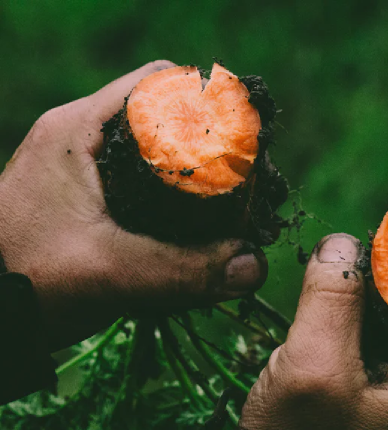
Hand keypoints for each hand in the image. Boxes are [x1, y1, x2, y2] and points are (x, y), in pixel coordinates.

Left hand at [0, 61, 266, 350]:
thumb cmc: (28, 283)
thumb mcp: (106, 272)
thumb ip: (181, 270)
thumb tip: (254, 267)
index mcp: (78, 131)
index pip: (156, 84)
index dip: (206, 102)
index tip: (244, 142)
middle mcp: (83, 141)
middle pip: (162, 120)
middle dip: (209, 148)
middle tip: (246, 184)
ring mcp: (87, 173)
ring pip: (156, 159)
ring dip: (195, 181)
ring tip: (231, 210)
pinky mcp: (92, 202)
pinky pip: (146, 190)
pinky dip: (176, 205)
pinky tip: (196, 233)